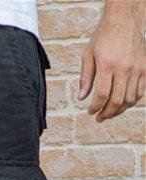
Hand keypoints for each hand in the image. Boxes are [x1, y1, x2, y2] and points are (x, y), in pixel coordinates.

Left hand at [78, 0, 144, 120]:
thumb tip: (81, 98)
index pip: (101, 95)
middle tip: (99, 118)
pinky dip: (131, 102)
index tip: (91, 112)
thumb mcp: (88, 55)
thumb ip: (85, 78)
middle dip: (106, 113)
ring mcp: (136, 68)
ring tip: (110, 113)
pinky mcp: (144, 68)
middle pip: (116, 101)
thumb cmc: (103, 38)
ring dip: (119, 111)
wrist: (123, 20)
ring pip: (129, 99)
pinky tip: (122, 104)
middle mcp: (123, 67)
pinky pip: (140, 92)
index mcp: (107, 65)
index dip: (95, 107)